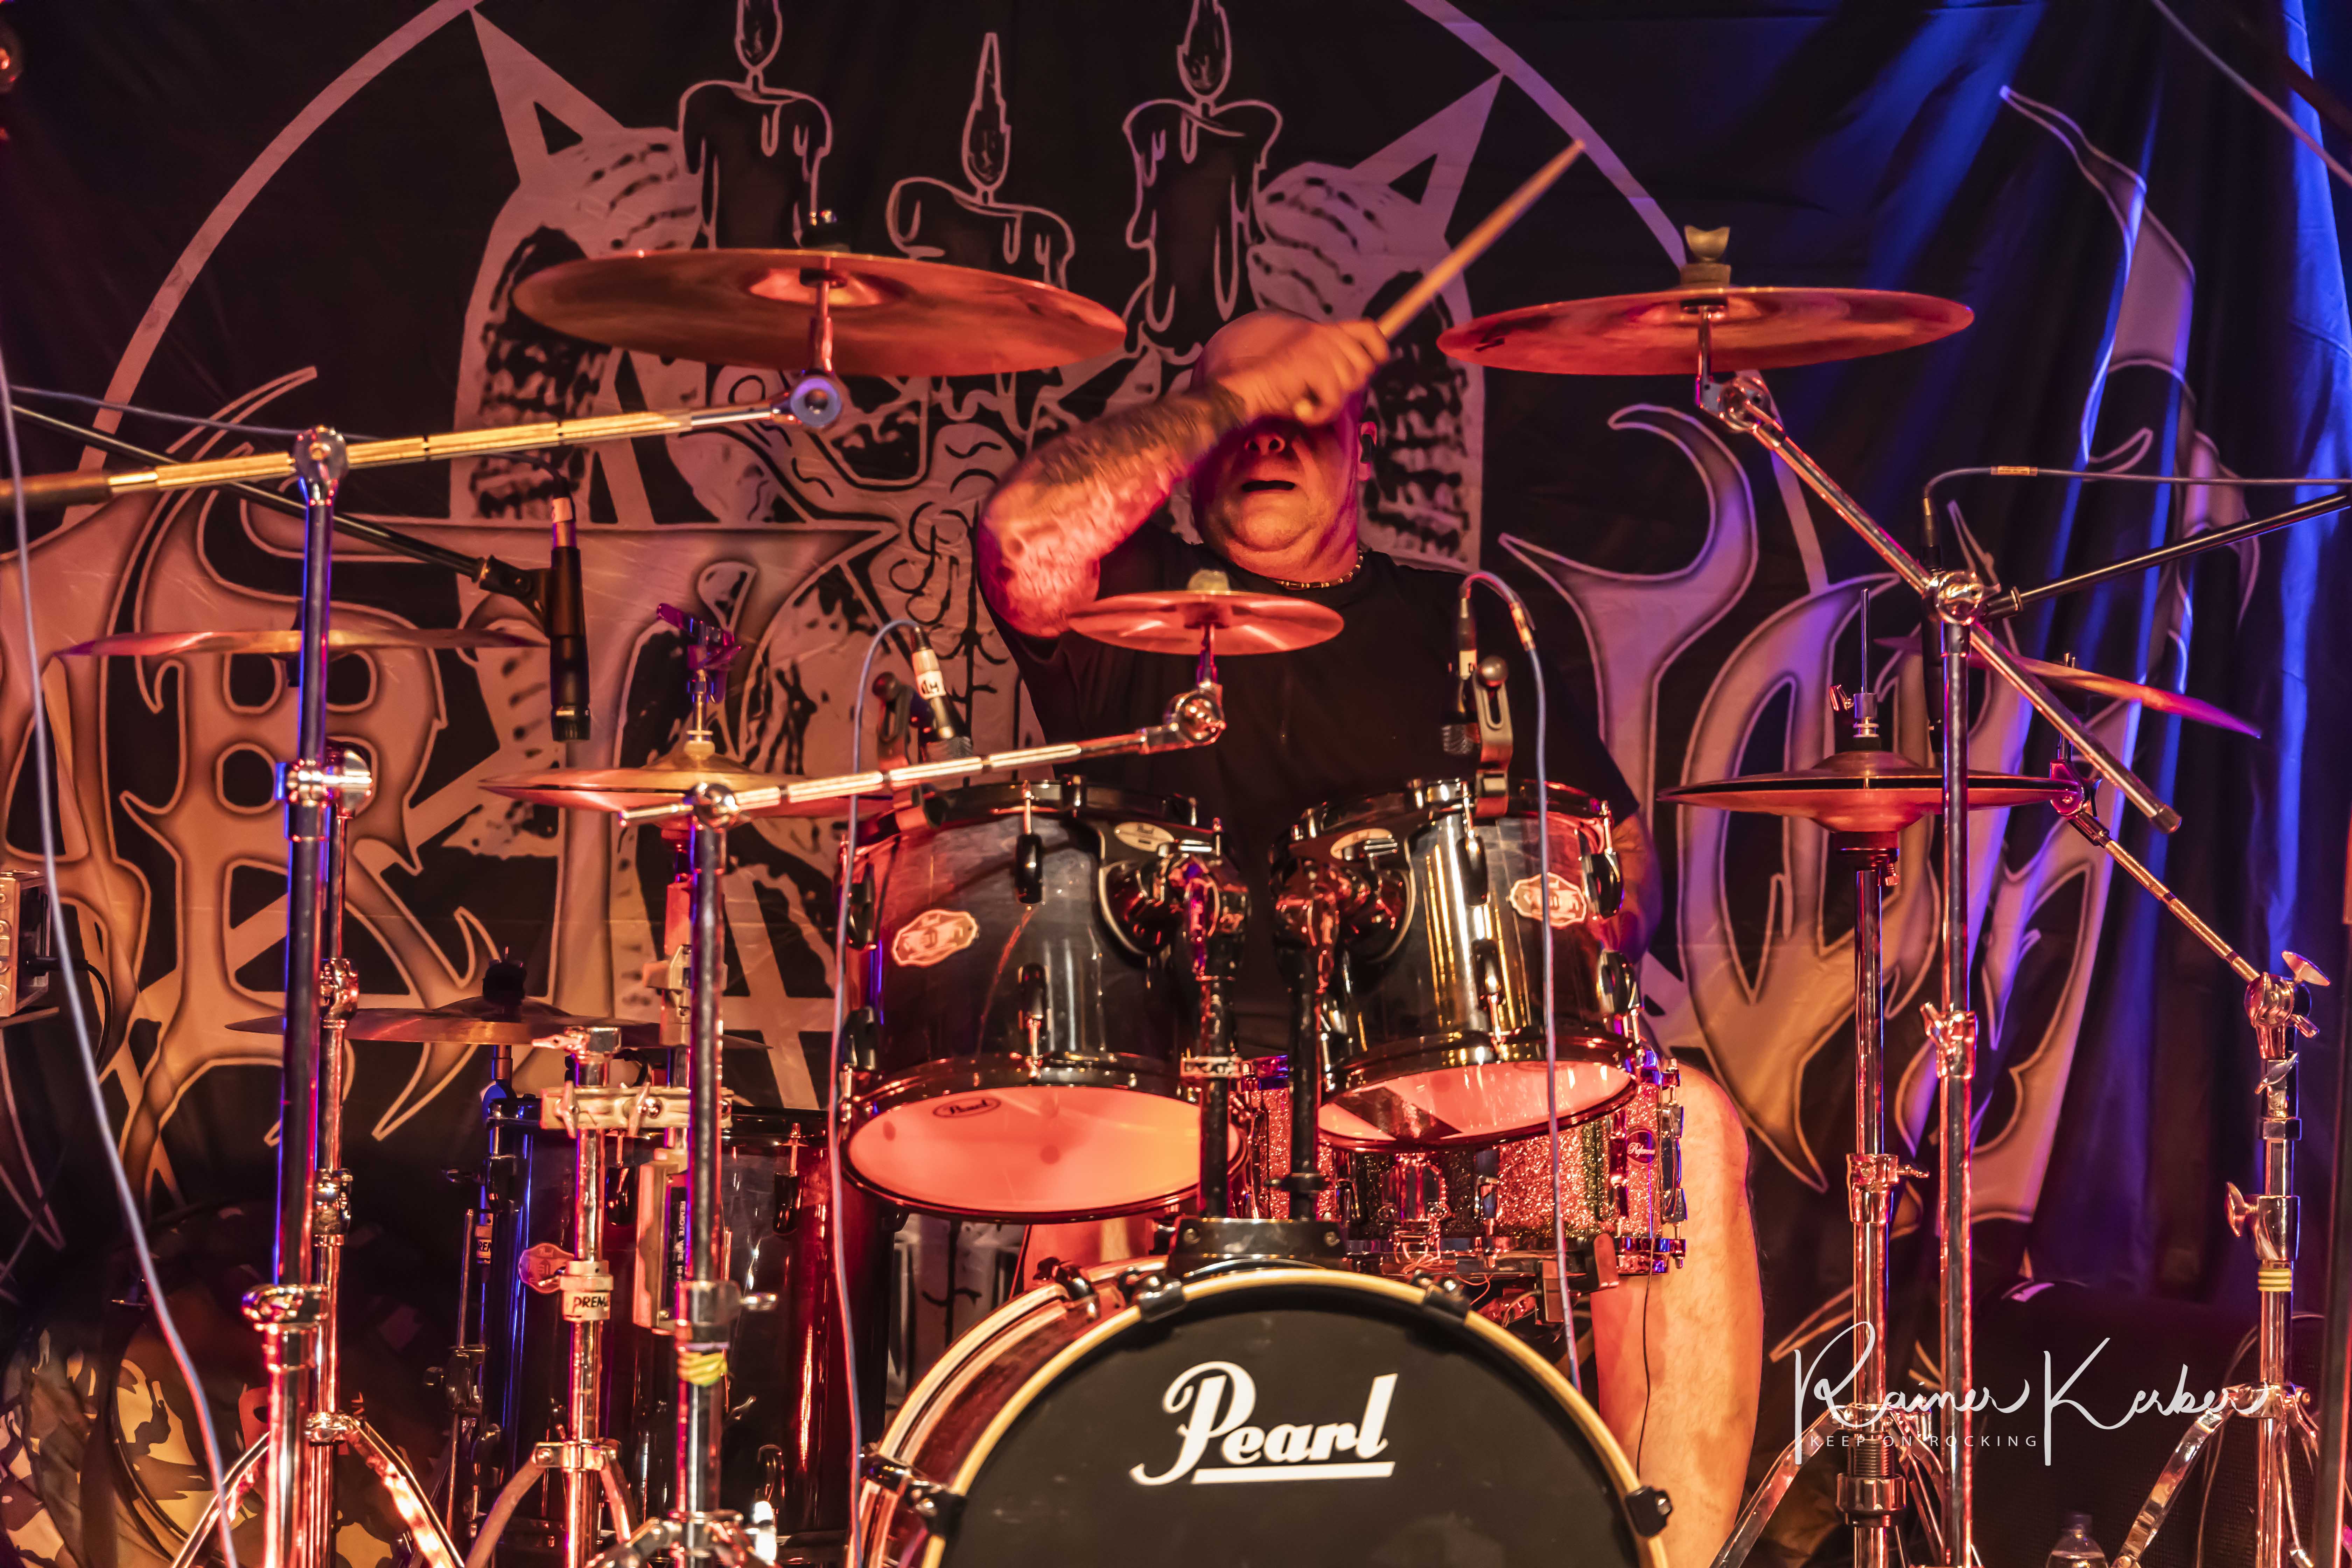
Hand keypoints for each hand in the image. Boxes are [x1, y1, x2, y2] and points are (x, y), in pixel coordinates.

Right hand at [1208, 318, 1389, 426]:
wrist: (1252, 390)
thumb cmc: (1282, 386)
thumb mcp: (1317, 368)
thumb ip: (1339, 363)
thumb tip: (1368, 370)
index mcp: (1326, 332)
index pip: (1369, 330)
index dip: (1379, 348)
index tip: (1378, 362)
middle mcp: (1325, 335)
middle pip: (1364, 366)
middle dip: (1348, 387)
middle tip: (1323, 393)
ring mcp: (1319, 348)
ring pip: (1350, 384)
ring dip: (1331, 402)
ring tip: (1310, 402)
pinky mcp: (1313, 365)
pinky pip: (1334, 399)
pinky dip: (1320, 413)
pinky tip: (1304, 410)